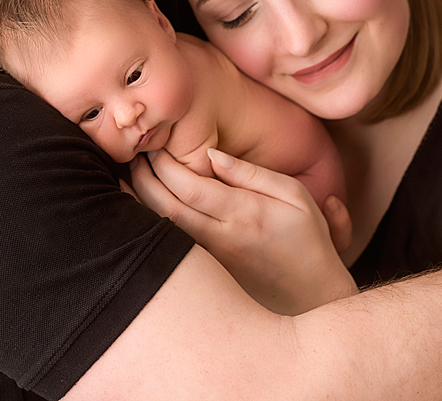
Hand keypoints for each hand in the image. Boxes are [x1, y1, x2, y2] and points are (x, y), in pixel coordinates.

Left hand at [130, 148, 356, 314]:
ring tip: (128, 176)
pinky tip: (139, 206)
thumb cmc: (306, 239)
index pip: (191, 187)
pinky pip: (169, 244)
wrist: (313, 296)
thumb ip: (252, 174)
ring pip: (162, 228)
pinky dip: (149, 223)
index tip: (156, 146)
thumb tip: (212, 156)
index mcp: (244, 214)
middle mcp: (222, 239)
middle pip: (167, 207)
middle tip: (134, 156)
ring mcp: (211, 260)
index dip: (166, 164)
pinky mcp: (206, 272)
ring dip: (139, 201)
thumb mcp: (294, 196)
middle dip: (144, 178)